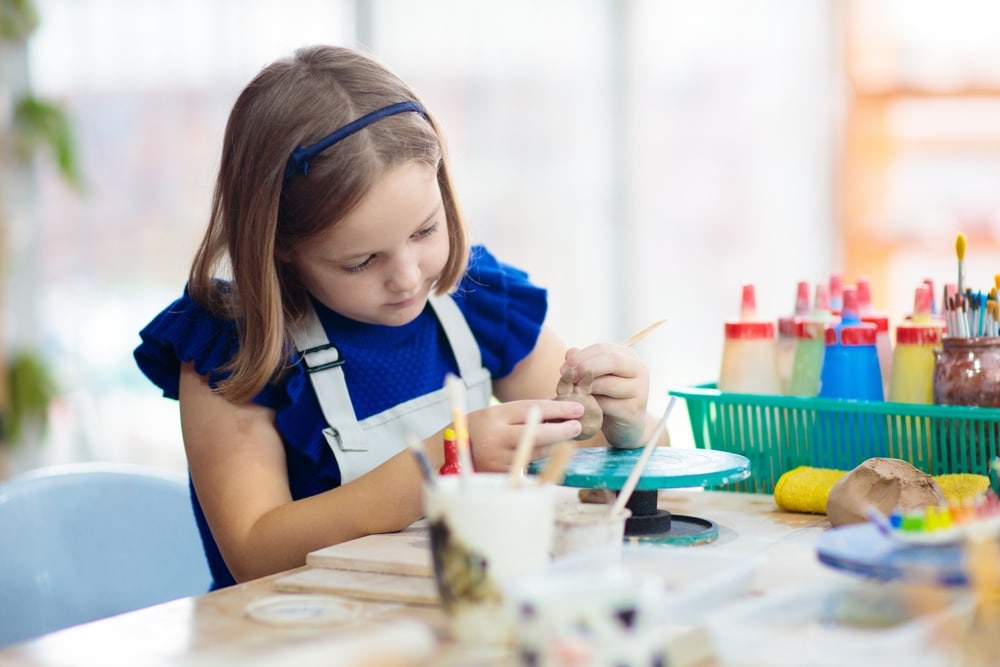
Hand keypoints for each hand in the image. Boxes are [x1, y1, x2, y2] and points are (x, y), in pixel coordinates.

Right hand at [465, 399, 584, 471]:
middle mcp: (496, 437)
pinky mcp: (501, 475)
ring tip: (568, 437)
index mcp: (494, 416)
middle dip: (561, 430)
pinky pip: (528, 466)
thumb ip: (521, 412)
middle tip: (578, 426)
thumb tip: (556, 409)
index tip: (576, 408)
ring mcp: (498, 459)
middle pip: (537, 433)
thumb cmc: (477, 429)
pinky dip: (542, 459)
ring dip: (555, 444)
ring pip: (536, 452)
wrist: (447, 454)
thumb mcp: (494, 414)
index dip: (557, 409)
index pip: (531, 409)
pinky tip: (552, 452)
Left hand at [560, 343, 649, 447]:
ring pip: (608, 384)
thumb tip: (570, 352)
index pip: (602, 349)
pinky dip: (592, 406)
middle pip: (611, 361)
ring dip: (587, 388)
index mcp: (628, 357)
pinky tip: (584, 408)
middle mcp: (639, 370)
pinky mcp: (634, 409)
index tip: (563, 368)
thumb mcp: (594, 378)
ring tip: (574, 394)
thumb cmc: (606, 398)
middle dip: (585, 367)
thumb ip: (583, 363)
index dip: (580, 356)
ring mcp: (640, 389)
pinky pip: (607, 404)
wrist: (624, 427)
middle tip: (568, 377)